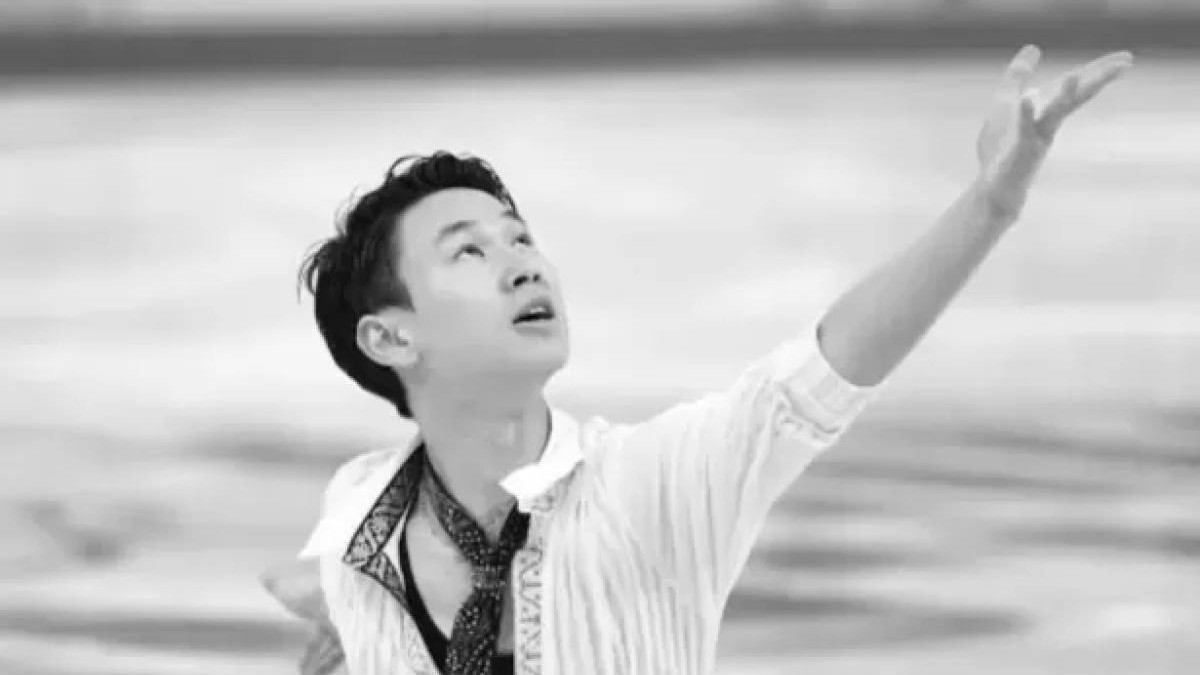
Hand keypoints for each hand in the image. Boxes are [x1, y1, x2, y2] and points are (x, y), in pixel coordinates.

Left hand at [975, 45, 1132, 219]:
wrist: (994, 192)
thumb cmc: (1002, 151)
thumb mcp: (1006, 104)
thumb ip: (1018, 76)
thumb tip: (1033, 48)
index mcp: (1047, 114)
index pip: (1075, 89)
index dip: (1098, 73)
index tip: (1126, 59)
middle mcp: (1046, 127)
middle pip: (1075, 99)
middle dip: (1097, 81)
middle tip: (1126, 63)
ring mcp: (1034, 142)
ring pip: (1053, 116)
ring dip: (1064, 97)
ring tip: (1074, 76)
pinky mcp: (1018, 156)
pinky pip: (1023, 134)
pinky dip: (1025, 114)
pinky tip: (1027, 97)